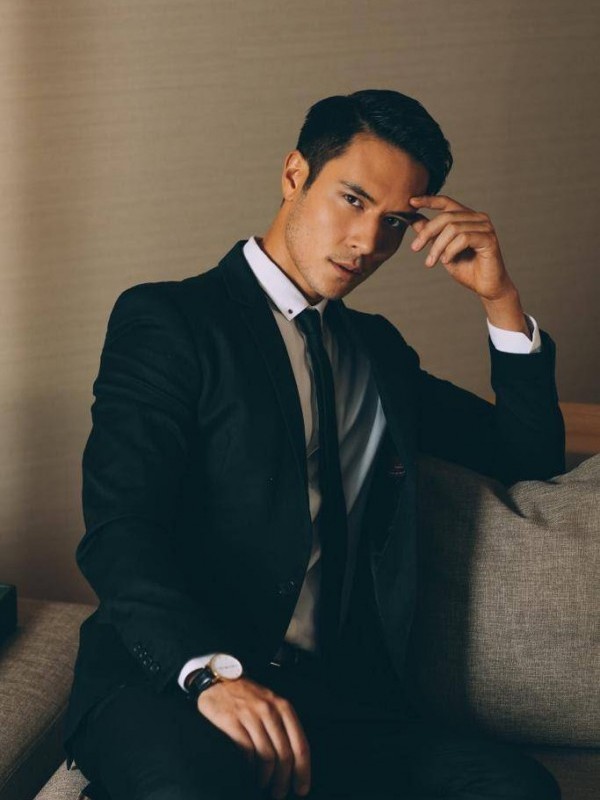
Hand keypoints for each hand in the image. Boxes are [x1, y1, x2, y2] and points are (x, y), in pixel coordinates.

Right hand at [197, 676, 310, 798]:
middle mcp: (269, 710)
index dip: (303, 771)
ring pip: (266, 755)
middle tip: (279, 793)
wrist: (220, 678)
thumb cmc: (248, 696)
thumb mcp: (272, 703)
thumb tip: (294, 761)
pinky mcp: (232, 721)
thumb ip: (283, 725)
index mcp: (284, 707)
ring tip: (264, 786)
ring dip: (266, 778)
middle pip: (284, 754)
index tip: (301, 788)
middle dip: (283, 779)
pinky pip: (246, 751)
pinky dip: (250, 768)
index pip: (300, 744)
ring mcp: (250, 715)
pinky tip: (249, 774)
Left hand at [408, 194, 515, 301]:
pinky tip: (446, 261)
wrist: (485, 286)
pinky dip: (450, 250)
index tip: (412, 202)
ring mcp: (485, 227)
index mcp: (466, 217)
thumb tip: (414, 220)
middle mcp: (477, 218)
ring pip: (453, 228)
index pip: (446, 202)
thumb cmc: (467, 268)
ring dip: (437, 246)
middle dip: (427, 233)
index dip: (429, 200)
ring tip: (431, 262)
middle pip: (446, 217)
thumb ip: (431, 234)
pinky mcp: (489, 238)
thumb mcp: (442, 250)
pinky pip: (463, 239)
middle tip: (415, 248)